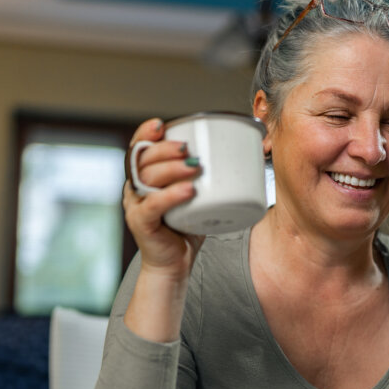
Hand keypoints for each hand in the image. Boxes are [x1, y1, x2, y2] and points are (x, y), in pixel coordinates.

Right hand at [123, 118, 204, 278]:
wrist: (174, 264)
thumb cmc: (187, 227)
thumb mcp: (198, 195)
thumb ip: (211, 175)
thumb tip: (252, 150)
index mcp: (145, 175)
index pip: (140, 147)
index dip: (146, 133)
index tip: (162, 125)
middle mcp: (135, 187)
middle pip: (144, 159)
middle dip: (166, 150)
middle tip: (189, 150)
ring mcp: (136, 205)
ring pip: (147, 179)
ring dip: (171, 169)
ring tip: (195, 168)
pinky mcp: (141, 223)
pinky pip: (152, 206)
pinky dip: (170, 196)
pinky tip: (188, 191)